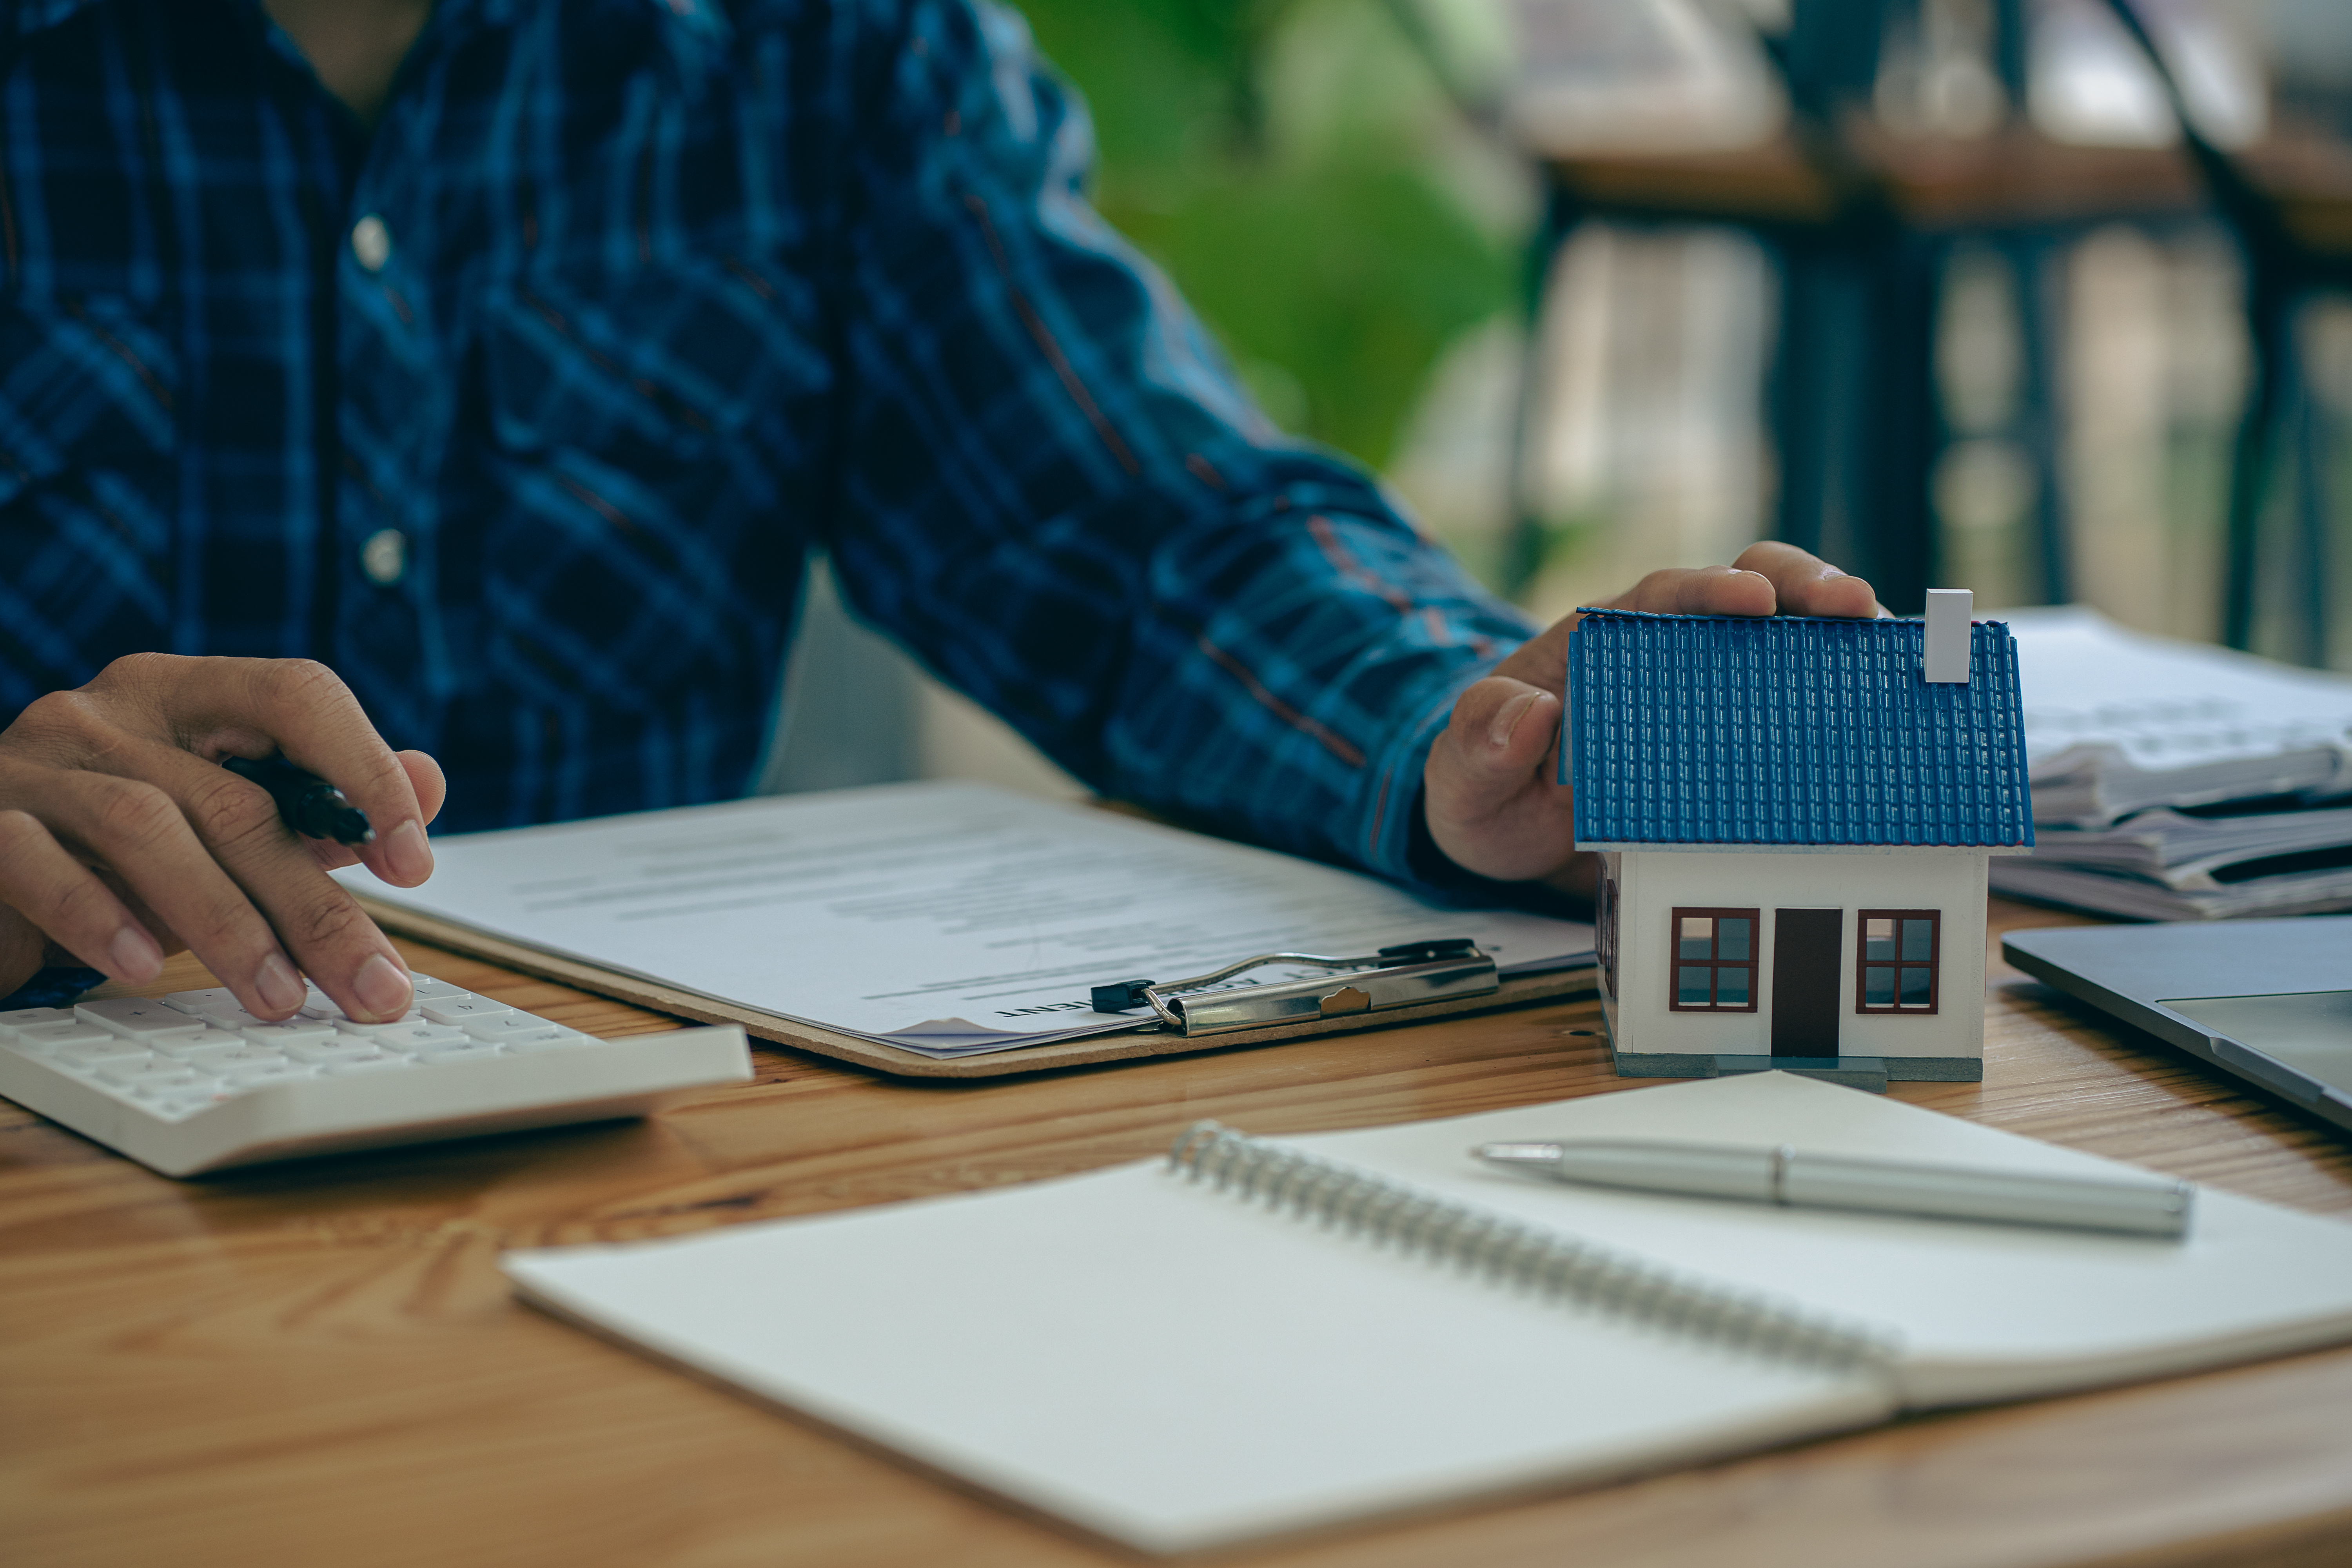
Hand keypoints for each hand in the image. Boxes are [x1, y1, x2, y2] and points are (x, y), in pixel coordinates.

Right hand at [0, 655, 444, 1020]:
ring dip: (228, 926)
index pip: (296, 694)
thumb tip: (429, 781)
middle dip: (317, 907)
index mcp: (185, 695)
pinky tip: (145, 967)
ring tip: (280, 997)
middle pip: (238, 801)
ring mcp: (35, 764)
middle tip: (374, 985)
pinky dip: (98, 916)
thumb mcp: (221, 823)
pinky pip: (39, 863)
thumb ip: (319, 804)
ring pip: (150, 830)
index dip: (366, 771)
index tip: (414, 863)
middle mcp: (107, 713)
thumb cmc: (113, 849)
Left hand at [1421, 543, 1885, 896]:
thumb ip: (1480, 744)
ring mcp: (1714, 693)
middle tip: (1856, 608)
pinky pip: (1802, 708)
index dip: (1711, 587)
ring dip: (1845, 642)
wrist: (1512, 838)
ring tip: (1898, 659)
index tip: (1753, 598)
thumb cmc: (1486, 792)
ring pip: (1790, 642)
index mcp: (1602, 643)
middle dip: (1805, 587)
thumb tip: (1530, 715)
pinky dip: (1849, 704)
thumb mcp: (1462, 779)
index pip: (1661, 595)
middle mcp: (1669, 653)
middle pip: (1748, 588)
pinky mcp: (1742, 738)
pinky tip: (1892, 722)